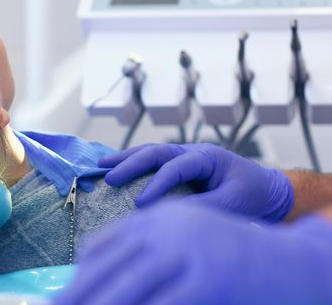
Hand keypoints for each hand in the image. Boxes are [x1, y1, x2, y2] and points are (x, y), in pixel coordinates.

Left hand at [54, 200, 331, 304]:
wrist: (285, 260)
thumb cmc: (224, 253)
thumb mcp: (177, 239)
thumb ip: (138, 245)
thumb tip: (87, 264)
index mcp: (156, 218)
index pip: (103, 246)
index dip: (78, 276)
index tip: (59, 298)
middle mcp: (166, 228)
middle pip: (108, 268)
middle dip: (76, 295)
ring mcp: (188, 251)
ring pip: (128, 288)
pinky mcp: (209, 279)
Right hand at [99, 143, 292, 221]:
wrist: (267, 189)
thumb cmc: (252, 194)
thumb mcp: (234, 204)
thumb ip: (205, 207)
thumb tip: (171, 216)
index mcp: (207, 157)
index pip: (175, 167)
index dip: (156, 184)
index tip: (140, 204)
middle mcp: (191, 152)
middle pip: (155, 152)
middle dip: (130, 164)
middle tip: (109, 178)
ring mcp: (183, 157)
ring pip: (149, 152)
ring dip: (125, 159)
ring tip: (101, 166)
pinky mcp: (179, 166)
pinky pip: (152, 162)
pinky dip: (132, 164)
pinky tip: (115, 168)